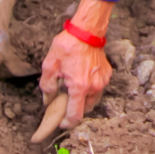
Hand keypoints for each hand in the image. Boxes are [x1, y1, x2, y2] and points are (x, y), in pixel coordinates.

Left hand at [40, 0, 114, 127]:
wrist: (87, 30)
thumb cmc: (68, 46)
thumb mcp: (50, 65)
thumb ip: (47, 86)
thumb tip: (48, 99)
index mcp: (79, 87)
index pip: (75, 116)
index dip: (68, 123)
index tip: (62, 123)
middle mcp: (93, 87)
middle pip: (85, 109)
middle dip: (75, 110)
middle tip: (65, 104)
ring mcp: (102, 81)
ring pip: (93, 100)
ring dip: (83, 100)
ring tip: (73, 91)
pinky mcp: (107, 74)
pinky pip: (98, 89)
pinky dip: (90, 89)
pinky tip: (82, 79)